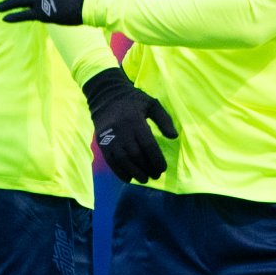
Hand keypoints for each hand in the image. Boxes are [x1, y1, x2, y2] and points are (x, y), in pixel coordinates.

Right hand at [82, 67, 178, 183]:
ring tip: (144, 179)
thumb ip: (164, 119)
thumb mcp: (151, 104)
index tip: (163, 168)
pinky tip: (129, 178)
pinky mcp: (101, 142)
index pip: (148, 145)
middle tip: (155, 175)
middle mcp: (121, 130)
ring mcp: (109, 137)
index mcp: (135, 120)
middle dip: (147, 168)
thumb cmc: (132, 100)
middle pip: (136, 155)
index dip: (156, 159)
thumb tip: (173, 137)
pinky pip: (110, 161)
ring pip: (123, 160)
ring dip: (135, 173)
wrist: (105, 95)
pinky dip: (119, 172)